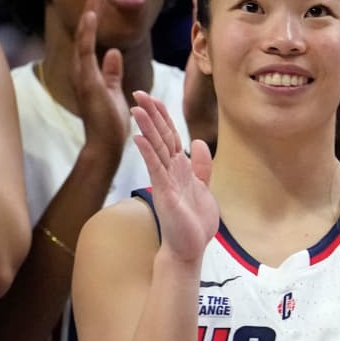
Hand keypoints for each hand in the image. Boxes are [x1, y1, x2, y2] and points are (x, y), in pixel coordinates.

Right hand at [75, 0, 132, 154]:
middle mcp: (82, 68)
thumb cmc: (111, 120)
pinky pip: (86, 51)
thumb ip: (112, 71)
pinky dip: (88, 32)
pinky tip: (92, 15)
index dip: (95, 14)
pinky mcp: (88, 80)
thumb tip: (114, 53)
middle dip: (90, 5)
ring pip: (83, 35)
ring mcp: (82, 73)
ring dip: (89, 11)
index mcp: (89, 69)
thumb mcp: (114, 90)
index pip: (91, 36)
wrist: (107, 143)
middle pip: (84, 29)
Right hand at [130, 90, 216, 263]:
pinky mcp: (164, 194)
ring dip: (147, 128)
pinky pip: (155, 170)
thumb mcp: (203, 188)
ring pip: (156, 149)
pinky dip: (148, 153)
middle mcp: (170, 171)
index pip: (170, 136)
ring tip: (136, 108)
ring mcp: (165, 181)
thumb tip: (198, 143)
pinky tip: (139, 138)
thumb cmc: (193, 221)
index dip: (163, 116)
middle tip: (138, 92)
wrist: (189, 248)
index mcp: (179, 168)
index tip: (152, 97)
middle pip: (161, 137)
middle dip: (152, 115)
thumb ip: (201, 166)